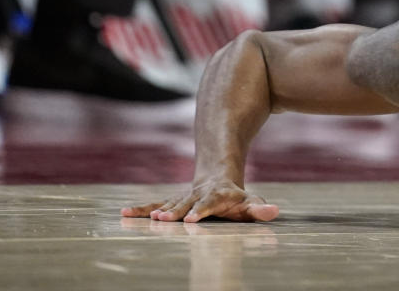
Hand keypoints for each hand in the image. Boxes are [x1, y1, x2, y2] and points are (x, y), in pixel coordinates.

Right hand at [120, 176, 278, 222]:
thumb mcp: (250, 202)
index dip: (201, 210)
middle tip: (162, 218)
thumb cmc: (236, 198)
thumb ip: (259, 208)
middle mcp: (197, 194)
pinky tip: (123, 213)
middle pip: (186, 203)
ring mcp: (183, 197)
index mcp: (217, 195)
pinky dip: (140, 208)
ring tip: (145, 217)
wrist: (217, 178)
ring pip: (168, 202)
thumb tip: (275, 211)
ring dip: (156, 209)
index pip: (209, 203)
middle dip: (175, 211)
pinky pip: (154, 204)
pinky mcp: (171, 200)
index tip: (192, 219)